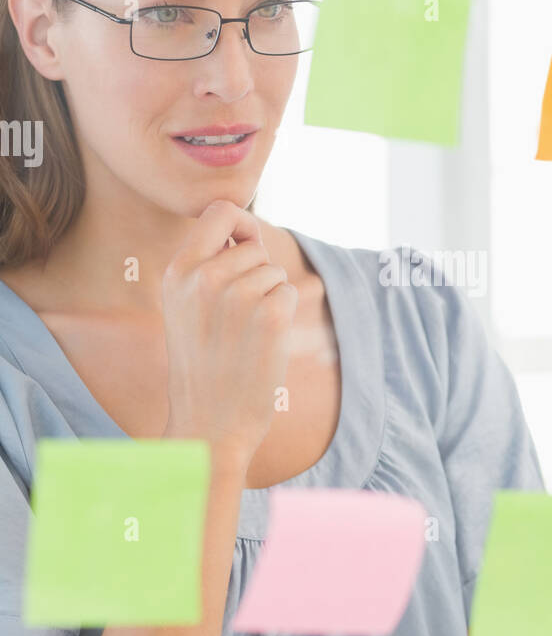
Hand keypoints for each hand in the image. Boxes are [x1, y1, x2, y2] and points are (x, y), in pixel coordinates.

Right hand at [161, 200, 297, 469]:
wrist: (208, 424)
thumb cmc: (202, 367)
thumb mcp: (183, 308)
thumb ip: (205, 266)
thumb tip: (245, 231)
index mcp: (177, 272)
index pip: (219, 211)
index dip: (241, 223)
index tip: (245, 245)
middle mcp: (204, 278)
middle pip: (253, 245)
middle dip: (257, 272)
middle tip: (238, 317)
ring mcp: (238, 296)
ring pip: (274, 272)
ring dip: (270, 297)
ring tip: (245, 334)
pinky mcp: (270, 316)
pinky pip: (289, 292)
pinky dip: (284, 314)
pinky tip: (263, 343)